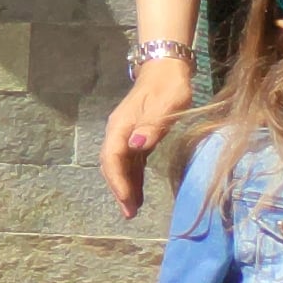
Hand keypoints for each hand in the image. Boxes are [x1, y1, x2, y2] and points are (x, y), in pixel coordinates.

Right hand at [105, 54, 193, 214]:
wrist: (166, 69)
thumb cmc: (170, 86)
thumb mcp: (167, 104)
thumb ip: (152, 126)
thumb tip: (136, 146)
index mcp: (122, 125)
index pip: (113, 157)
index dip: (117, 180)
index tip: (126, 200)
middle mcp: (119, 131)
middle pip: (112, 164)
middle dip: (119, 189)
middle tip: (129, 213)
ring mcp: (126, 133)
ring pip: (120, 164)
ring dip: (125, 186)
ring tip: (133, 209)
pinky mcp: (136, 135)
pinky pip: (130, 161)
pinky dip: (132, 177)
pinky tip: (139, 191)